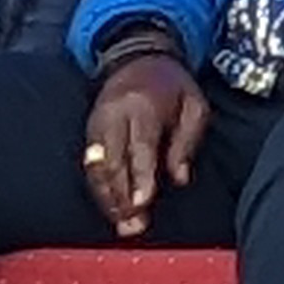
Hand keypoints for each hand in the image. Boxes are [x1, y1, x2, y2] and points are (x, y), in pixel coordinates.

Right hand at [82, 53, 208, 238]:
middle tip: (132, 225)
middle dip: (121, 196)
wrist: (138, 58)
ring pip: (97, 167)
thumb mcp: (194, 105)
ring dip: (107, 197)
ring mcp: (97, 123)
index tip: (142, 203)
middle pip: (114, 161)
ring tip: (121, 223)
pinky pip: (90, 164)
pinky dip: (98, 186)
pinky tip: (108, 206)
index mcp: (144, 107)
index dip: (140, 177)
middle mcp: (114, 116)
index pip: (140, 147)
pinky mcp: (89, 131)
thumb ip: (187, 142)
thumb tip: (179, 179)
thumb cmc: (173, 86)